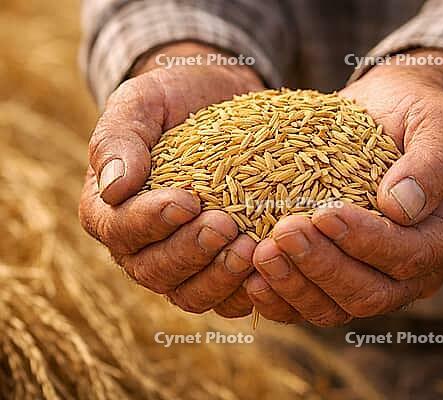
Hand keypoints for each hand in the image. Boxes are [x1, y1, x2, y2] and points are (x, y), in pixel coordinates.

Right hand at [79, 42, 263, 316]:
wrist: (217, 107)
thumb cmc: (174, 102)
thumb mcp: (142, 103)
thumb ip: (119, 139)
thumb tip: (114, 188)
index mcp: (111, 210)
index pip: (120, 230)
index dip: (151, 222)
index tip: (187, 201)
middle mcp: (140, 247)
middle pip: (156, 271)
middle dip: (192, 253)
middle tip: (227, 226)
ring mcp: (181, 264)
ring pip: (190, 295)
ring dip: (220, 279)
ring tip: (250, 249)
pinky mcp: (217, 269)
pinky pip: (227, 298)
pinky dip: (246, 292)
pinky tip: (268, 269)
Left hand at [246, 50, 442, 325]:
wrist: (385, 115)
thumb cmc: (414, 113)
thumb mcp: (438, 121)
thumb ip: (432, 161)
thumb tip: (401, 208)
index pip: (410, 255)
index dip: (367, 242)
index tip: (324, 214)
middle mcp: (420, 269)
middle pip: (373, 293)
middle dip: (324, 267)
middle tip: (283, 234)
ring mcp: (380, 279)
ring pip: (340, 308)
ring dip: (297, 287)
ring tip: (261, 254)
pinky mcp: (343, 278)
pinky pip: (314, 304)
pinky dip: (283, 299)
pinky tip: (253, 280)